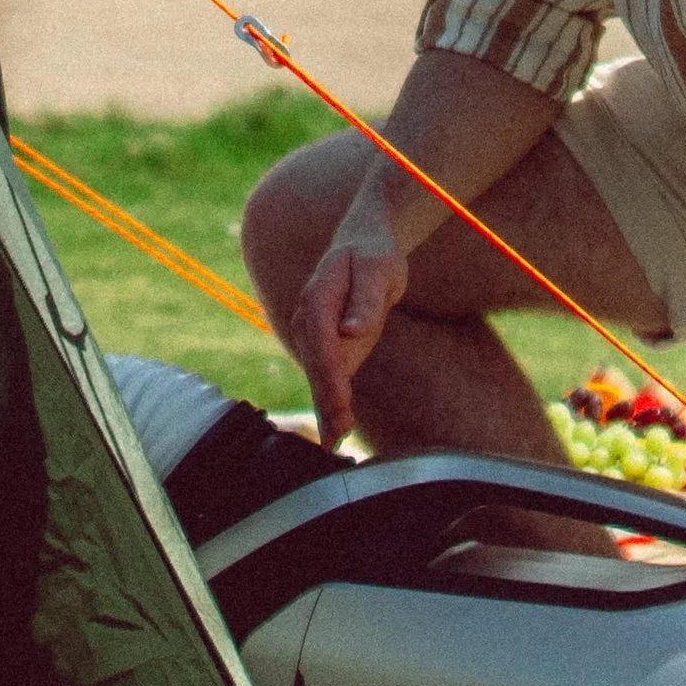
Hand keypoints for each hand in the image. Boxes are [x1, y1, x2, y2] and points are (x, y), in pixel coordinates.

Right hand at [291, 197, 417, 439]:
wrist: (365, 243)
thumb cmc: (375, 255)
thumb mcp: (378, 271)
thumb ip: (366, 302)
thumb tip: (350, 331)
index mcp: (318, 297)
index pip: (322, 342)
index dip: (330, 376)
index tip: (341, 405)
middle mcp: (307, 317)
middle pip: (315, 364)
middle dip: (325, 400)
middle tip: (336, 436)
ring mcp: (312, 332)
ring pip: (317, 374)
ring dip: (325, 407)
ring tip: (334, 441)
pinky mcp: (325, 343)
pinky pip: (326, 375)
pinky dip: (330, 402)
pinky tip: (336, 429)